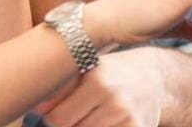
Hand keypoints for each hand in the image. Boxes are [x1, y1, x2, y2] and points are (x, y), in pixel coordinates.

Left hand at [34, 49, 167, 126]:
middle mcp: (114, 98)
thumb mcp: (85, 69)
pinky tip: (105, 122)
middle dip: (69, 125)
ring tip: (93, 116)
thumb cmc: (110, 73)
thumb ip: (59, 87)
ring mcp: (127, 117)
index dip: (53, 117)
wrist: (153, 78)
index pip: (56, 118)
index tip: (59, 111)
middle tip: (78, 114)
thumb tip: (37, 107)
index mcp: (96, 79)